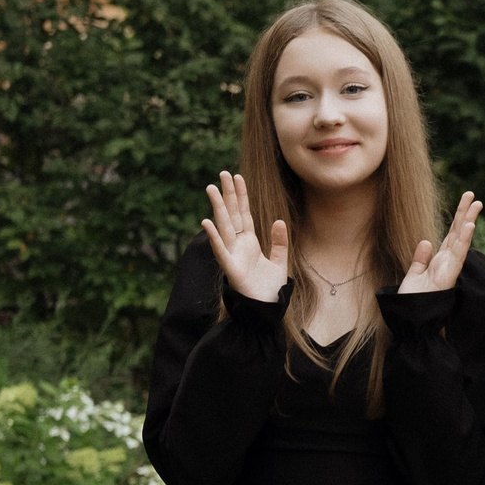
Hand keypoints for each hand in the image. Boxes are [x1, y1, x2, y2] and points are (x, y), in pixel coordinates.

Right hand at [203, 171, 288, 301]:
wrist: (265, 310)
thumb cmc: (269, 289)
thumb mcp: (279, 262)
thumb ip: (279, 242)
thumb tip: (279, 221)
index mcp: (249, 242)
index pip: (244, 214)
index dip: (241, 196)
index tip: (237, 177)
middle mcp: (238, 245)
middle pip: (232, 215)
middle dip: (228, 195)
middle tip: (222, 174)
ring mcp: (232, 255)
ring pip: (224, 226)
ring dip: (217, 208)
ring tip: (211, 188)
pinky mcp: (230, 268)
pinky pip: (220, 250)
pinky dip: (213, 237)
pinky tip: (205, 222)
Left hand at [400, 191, 481, 294]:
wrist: (409, 320)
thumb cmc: (412, 301)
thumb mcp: (413, 275)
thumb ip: (419, 258)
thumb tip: (426, 241)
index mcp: (439, 261)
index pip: (451, 235)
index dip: (458, 218)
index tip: (465, 202)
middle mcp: (447, 262)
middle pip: (458, 233)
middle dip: (465, 213)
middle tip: (473, 195)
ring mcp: (449, 268)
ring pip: (461, 240)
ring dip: (468, 221)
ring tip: (476, 203)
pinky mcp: (448, 275)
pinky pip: (457, 254)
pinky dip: (463, 239)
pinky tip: (469, 225)